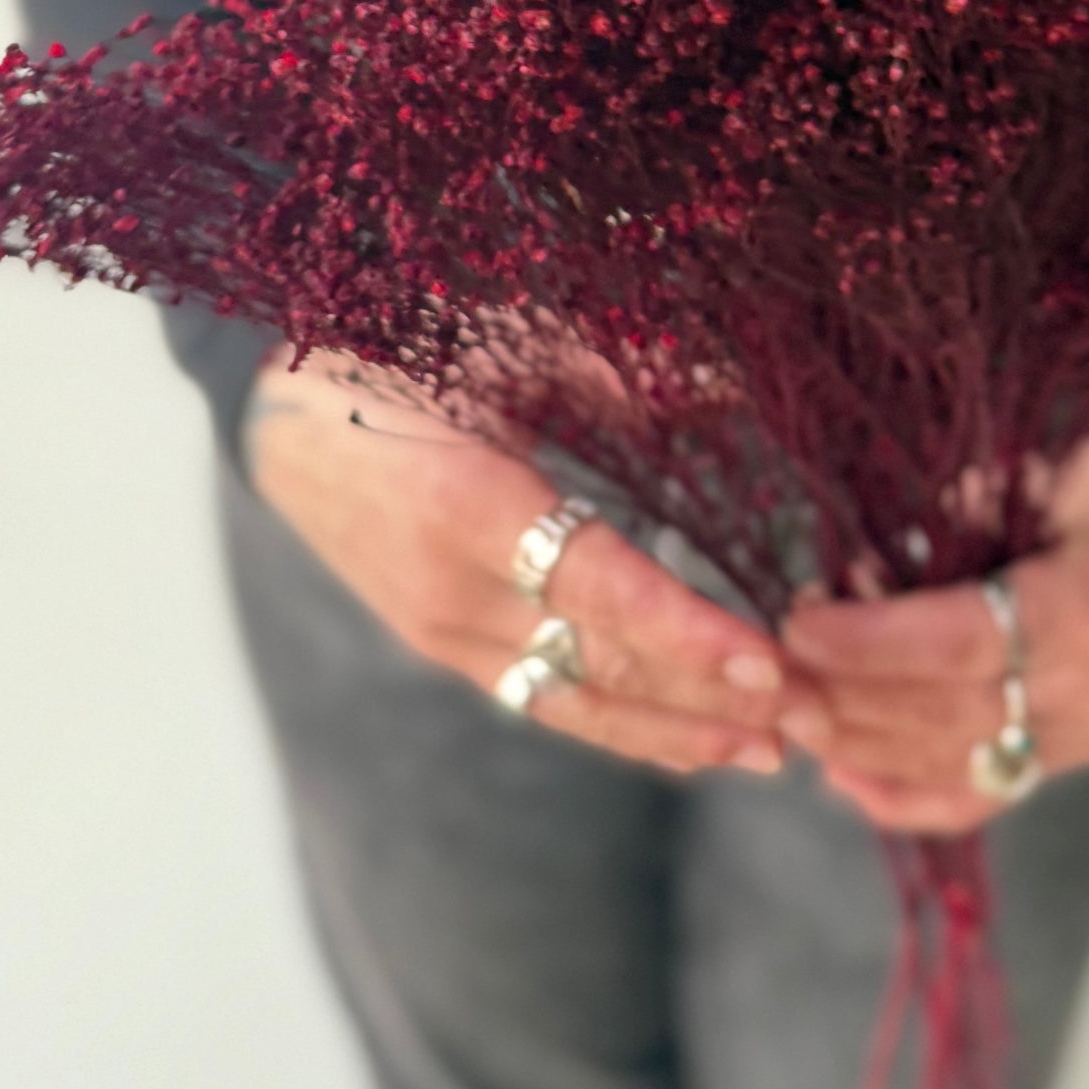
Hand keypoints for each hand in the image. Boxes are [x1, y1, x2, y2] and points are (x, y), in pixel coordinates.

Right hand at [243, 345, 788, 776]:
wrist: (275, 409)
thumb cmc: (398, 351)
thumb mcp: (496, 337)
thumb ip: (607, 368)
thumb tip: (718, 385)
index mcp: (467, 505)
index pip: (599, 588)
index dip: (687, 633)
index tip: (769, 663)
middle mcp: (450, 590)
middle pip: (599, 665)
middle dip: (709, 699)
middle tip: (813, 718)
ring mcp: (439, 630)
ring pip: (574, 703)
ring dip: (675, 732)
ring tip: (768, 751)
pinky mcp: (437, 646)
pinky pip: (539, 700)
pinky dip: (618, 724)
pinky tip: (682, 739)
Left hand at [776, 434, 1088, 833]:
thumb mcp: (1037, 477)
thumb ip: (960, 512)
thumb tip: (860, 556)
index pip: (962, 642)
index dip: (872, 642)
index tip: (799, 626)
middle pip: (944, 714)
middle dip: (844, 697)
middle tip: (767, 673)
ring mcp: (1081, 742)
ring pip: (949, 765)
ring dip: (856, 744)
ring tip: (787, 711)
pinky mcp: (1062, 768)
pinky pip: (971, 800)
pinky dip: (899, 793)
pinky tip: (839, 772)